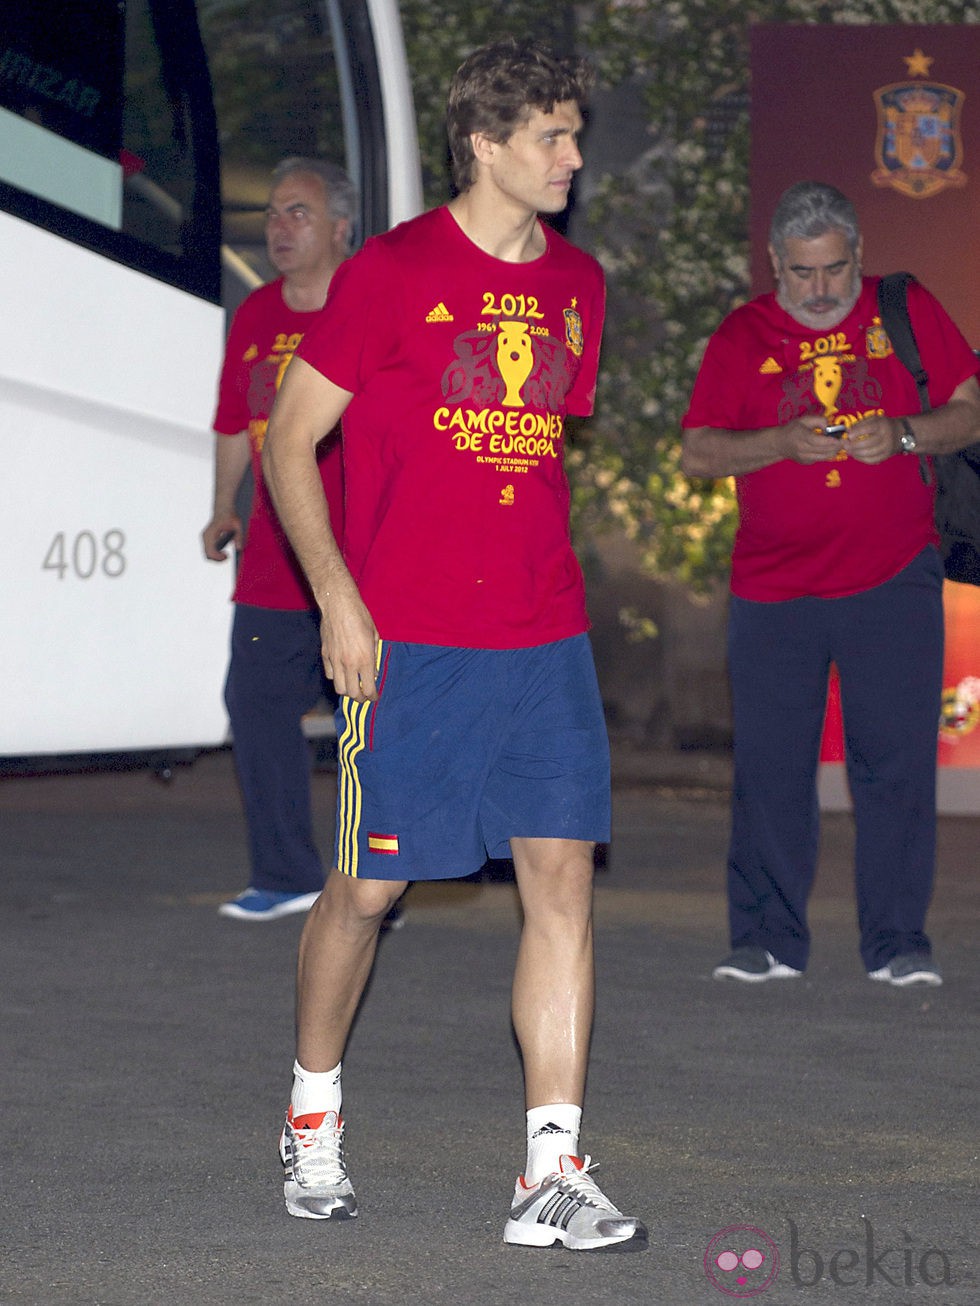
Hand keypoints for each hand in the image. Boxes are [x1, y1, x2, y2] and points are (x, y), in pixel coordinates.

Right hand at [201, 516, 241, 559]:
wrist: (223, 509)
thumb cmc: (230, 516)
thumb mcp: (237, 526)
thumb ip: (239, 537)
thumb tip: (239, 548)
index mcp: (211, 533)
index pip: (211, 551)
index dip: (219, 557)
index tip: (227, 556)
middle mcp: (205, 536)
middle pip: (208, 555)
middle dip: (217, 559)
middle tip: (227, 557)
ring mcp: (204, 538)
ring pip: (207, 554)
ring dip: (216, 558)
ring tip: (226, 555)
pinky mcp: (206, 539)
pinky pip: (208, 551)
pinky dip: (215, 554)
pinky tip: (223, 552)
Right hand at [319, 585, 379, 701]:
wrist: (339, 605)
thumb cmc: (360, 617)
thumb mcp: (374, 636)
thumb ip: (374, 656)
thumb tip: (373, 672)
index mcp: (365, 659)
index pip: (369, 689)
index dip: (373, 697)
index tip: (374, 697)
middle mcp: (349, 663)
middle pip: (353, 694)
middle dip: (360, 699)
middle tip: (364, 696)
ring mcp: (335, 660)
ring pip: (339, 688)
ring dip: (347, 690)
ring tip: (352, 687)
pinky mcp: (325, 655)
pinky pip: (330, 674)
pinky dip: (336, 677)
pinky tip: (341, 672)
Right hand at [781, 418, 846, 464]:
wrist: (779, 443)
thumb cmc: (792, 429)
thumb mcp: (804, 419)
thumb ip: (819, 420)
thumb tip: (830, 426)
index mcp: (803, 437)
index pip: (822, 442)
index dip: (834, 441)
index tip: (842, 438)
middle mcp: (804, 449)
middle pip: (826, 450)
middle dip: (838, 446)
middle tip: (845, 441)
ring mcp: (805, 458)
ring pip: (825, 457)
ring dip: (834, 451)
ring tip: (839, 445)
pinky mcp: (806, 462)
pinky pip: (821, 459)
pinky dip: (827, 454)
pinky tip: (827, 448)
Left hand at [845, 415, 901, 463]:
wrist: (901, 432)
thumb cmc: (883, 425)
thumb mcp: (874, 419)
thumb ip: (861, 424)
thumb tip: (847, 431)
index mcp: (882, 425)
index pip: (868, 429)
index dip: (857, 432)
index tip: (848, 435)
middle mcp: (886, 437)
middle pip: (868, 443)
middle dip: (854, 445)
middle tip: (844, 445)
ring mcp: (887, 448)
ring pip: (869, 454)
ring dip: (856, 453)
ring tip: (848, 450)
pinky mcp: (886, 456)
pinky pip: (872, 460)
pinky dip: (861, 459)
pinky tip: (855, 455)